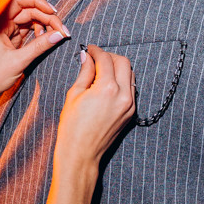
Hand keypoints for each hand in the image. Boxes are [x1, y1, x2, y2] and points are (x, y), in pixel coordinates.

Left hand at [0, 0, 67, 107]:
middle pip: (27, 10)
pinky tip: (46, 39)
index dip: (37, 2)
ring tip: (56, 35)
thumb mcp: (19, 61)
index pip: (18, 1)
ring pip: (29, 20)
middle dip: (46, 17)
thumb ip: (39, 46)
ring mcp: (6, 31)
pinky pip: (27, 30)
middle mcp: (0, 23)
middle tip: (61, 29)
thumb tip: (59, 35)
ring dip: (44, 25)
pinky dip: (38, 33)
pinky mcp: (10, 40)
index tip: (53, 11)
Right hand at [54, 46, 135, 169]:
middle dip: (110, 56)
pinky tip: (107, 85)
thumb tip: (87, 56)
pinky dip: (121, 81)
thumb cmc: (72, 127)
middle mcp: (123, 95)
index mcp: (107, 88)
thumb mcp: (74, 95)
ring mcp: (130, 105)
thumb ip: (84, 72)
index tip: (89, 49)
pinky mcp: (131, 113)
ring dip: (117, 68)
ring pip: (130, 75)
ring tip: (101, 71)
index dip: (96, 50)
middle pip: (123, 62)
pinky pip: (130, 89)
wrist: (81, 154)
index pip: (105, 59)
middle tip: (96, 58)